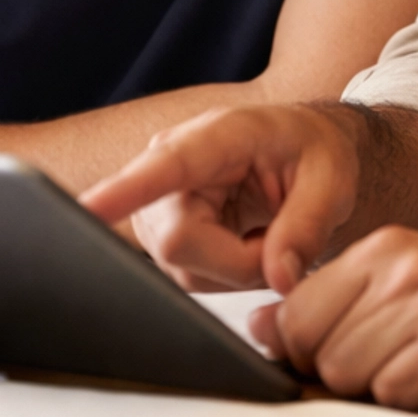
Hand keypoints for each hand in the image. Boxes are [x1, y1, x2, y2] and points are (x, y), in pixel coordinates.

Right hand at [81, 103, 360, 293]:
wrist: (307, 154)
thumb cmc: (316, 153)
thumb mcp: (332, 181)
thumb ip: (307, 227)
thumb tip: (279, 278)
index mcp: (215, 137)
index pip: (164, 167)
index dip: (124, 191)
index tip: (85, 208)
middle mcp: (172, 171)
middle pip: (179, 243)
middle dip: (238, 261)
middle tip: (282, 241)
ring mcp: (161, 206)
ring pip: (185, 270)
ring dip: (237, 270)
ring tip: (268, 235)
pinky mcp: (163, 237)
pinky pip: (190, 279)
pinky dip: (229, 275)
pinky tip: (248, 244)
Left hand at [250, 231, 417, 406]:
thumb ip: (343, 300)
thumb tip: (261, 327)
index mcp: (383, 248)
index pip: (293, 313)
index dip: (305, 353)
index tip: (341, 359)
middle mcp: (401, 265)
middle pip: (313, 350)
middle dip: (344, 374)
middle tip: (400, 364)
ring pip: (348, 375)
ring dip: (385, 388)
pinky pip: (395, 392)